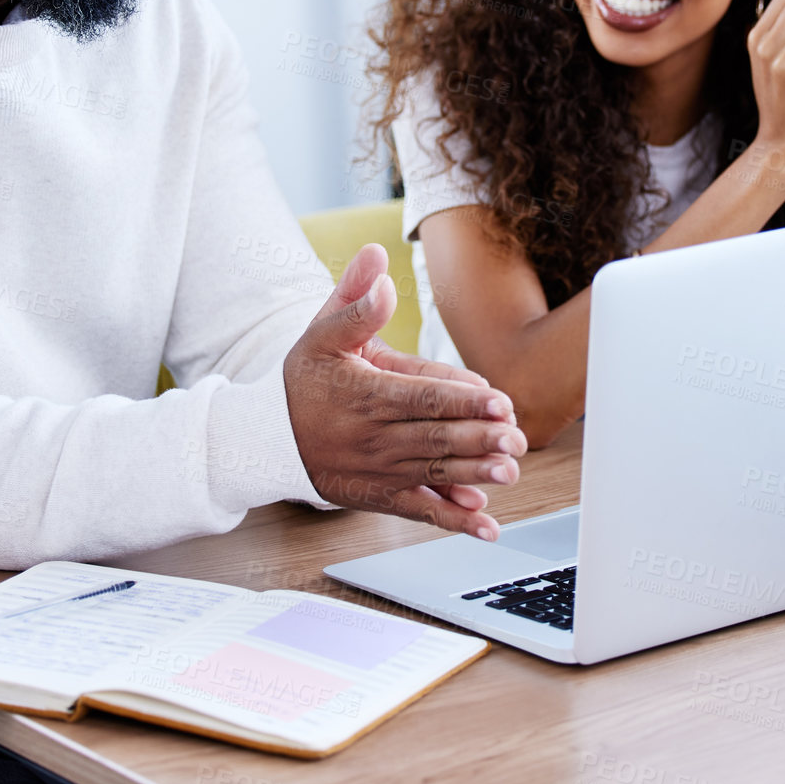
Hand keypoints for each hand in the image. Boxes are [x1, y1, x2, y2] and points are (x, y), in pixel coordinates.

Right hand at [283, 244, 527, 540]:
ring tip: (509, 472)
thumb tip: (377, 258)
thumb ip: (355, 300)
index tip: (498, 400)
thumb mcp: (321, 333)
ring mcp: (379, 470)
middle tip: (515, 438)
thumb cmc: (302, 380)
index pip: (421, 397)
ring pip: (433, 473)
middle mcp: (375, 436)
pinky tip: (487, 524)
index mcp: (366, 393)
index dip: (461, 399)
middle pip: (434, 437)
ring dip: (474, 475)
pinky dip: (454, 520)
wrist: (269, 439)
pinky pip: (421, 511)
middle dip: (478, 438)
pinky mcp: (380, 495)